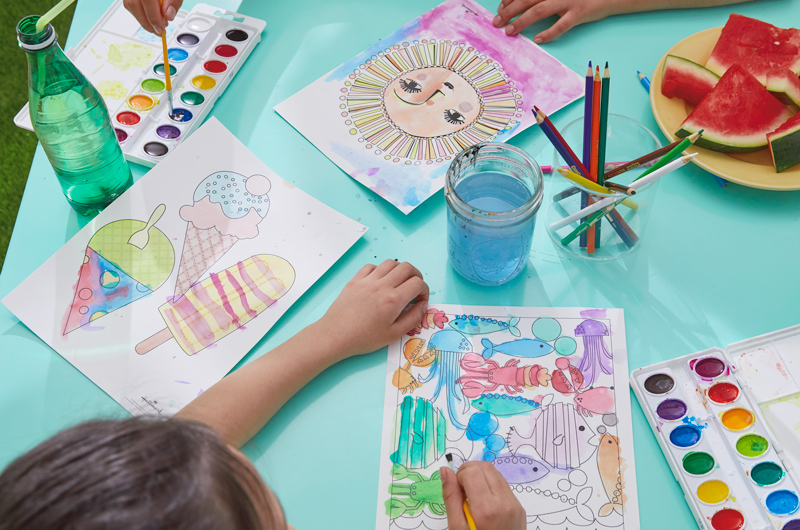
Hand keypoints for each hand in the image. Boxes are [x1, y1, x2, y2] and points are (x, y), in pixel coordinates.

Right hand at [123, 0, 182, 34]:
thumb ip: (173, 1)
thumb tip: (168, 16)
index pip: (147, 0)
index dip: (153, 17)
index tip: (161, 29)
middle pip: (133, 4)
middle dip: (146, 22)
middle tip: (158, 31)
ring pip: (130, 5)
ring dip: (143, 19)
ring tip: (156, 25)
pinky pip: (130, 3)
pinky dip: (140, 13)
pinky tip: (150, 17)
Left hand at [318, 260, 428, 359]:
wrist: (335, 335)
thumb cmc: (364, 338)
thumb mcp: (394, 335)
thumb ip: (413, 319)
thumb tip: (423, 306)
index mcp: (393, 300)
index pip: (418, 283)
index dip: (424, 290)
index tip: (420, 300)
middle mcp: (382, 285)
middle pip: (407, 267)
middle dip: (416, 276)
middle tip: (414, 288)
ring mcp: (367, 280)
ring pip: (390, 263)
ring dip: (399, 270)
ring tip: (399, 282)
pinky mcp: (355, 280)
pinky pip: (372, 266)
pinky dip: (380, 270)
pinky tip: (380, 281)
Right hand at [440, 462, 525, 529]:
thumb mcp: (457, 528)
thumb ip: (451, 498)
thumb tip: (445, 471)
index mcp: (486, 509)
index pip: (471, 471)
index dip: (459, 477)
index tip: (456, 491)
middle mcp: (504, 503)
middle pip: (484, 467)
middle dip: (469, 473)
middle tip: (462, 491)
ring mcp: (515, 505)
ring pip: (495, 473)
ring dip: (481, 477)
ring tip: (472, 497)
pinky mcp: (520, 508)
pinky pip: (504, 485)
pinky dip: (491, 486)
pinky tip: (484, 502)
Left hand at [494, 0, 616, 42]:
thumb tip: (526, 4)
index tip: (500, 8)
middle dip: (509, 11)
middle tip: (496, 22)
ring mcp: (569, 1)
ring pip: (539, 10)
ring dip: (522, 21)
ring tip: (510, 31)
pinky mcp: (580, 12)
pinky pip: (561, 25)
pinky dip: (548, 32)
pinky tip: (537, 39)